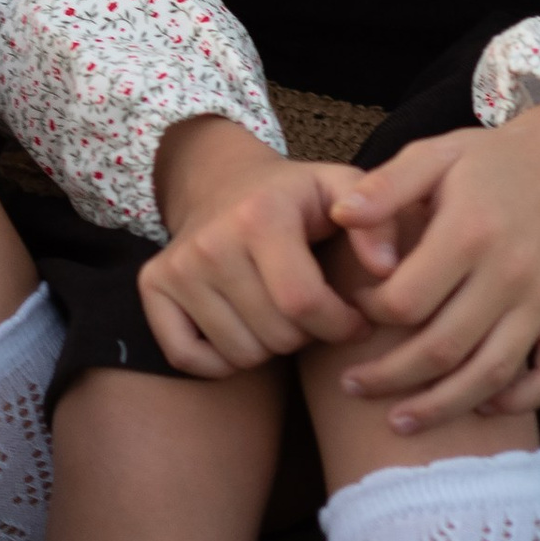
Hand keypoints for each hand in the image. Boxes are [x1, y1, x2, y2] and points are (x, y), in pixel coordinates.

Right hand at [141, 114, 368, 377]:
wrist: (222, 180)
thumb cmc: (295, 196)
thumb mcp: (343, 190)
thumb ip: (379, 222)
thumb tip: (386, 269)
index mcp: (260, 216)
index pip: (304, 304)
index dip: (341, 325)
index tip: (357, 320)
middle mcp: (210, 242)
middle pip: (275, 335)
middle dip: (308, 335)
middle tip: (314, 312)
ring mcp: (176, 267)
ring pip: (239, 353)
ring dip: (271, 347)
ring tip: (281, 315)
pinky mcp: (152, 287)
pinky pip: (189, 358)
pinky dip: (222, 360)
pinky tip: (244, 329)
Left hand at [325, 100, 539, 433]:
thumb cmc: (490, 160)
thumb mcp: (433, 155)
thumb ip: (385, 188)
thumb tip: (338, 216)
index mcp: (469, 233)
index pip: (406, 301)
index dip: (369, 314)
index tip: (355, 308)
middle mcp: (509, 274)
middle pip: (442, 349)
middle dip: (389, 378)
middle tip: (352, 386)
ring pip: (491, 374)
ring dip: (442, 406)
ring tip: (399, 422)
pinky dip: (519, 400)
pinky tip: (481, 406)